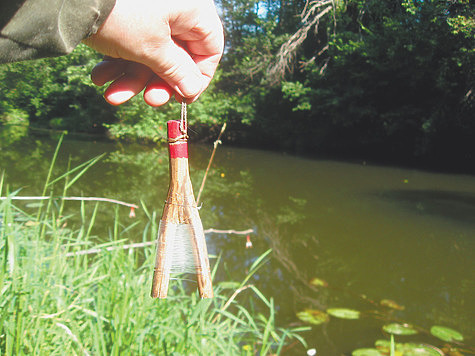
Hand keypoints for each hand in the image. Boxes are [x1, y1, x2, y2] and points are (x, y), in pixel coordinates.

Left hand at [83, 0, 223, 105]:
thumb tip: (192, 91)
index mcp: (193, 10)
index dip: (197, 77)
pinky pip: (131, 44)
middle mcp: (175, 8)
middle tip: (147, 101)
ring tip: (110, 95)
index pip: (209, 49)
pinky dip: (117, 62)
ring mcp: (150, 11)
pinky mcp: (127, 15)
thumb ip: (177, 72)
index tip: (182, 97)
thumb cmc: (120, 15)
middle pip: (177, 56)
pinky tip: (99, 76)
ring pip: (150, 54)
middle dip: (156, 81)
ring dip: (131, 78)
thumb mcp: (152, 50)